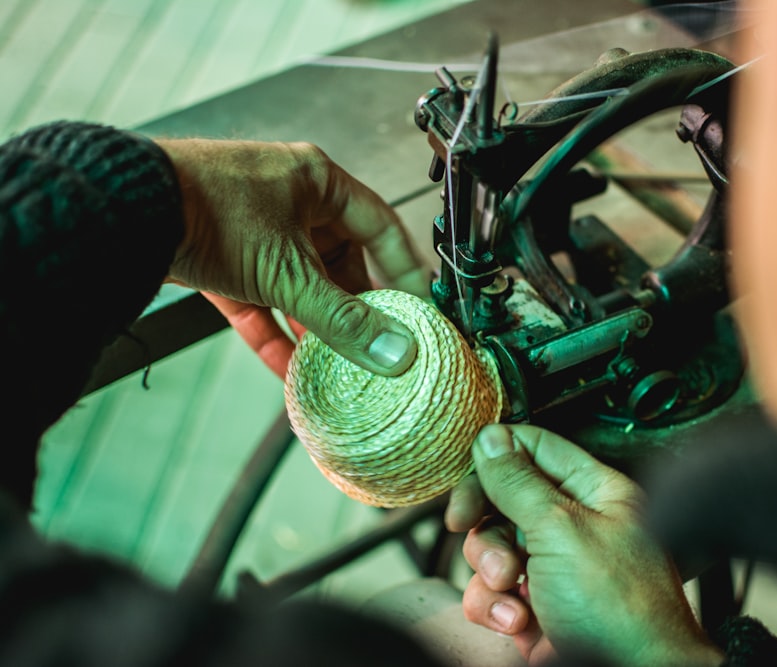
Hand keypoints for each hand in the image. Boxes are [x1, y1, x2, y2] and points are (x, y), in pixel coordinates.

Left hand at [156, 138, 429, 377]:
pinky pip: (261, 299)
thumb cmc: (207, 208)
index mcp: (318, 182)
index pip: (381, 228)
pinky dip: (274, 331)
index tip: (419, 309)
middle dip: (354, 310)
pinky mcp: (222, 257)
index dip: (404, 271)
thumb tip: (393, 349)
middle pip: (339, 263)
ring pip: (299, 285)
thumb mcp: (291, 272)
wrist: (125, 212)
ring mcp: (254, 228)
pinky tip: (287, 367)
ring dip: (313, 326)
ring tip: (335, 365)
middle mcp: (290, 200)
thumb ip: (344, 317)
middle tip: (375, 345)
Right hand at [455, 424, 723, 666]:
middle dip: (485, 520)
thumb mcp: (562, 530)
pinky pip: (492, 592)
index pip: (536, 448)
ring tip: (512, 587)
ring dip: (489, 569)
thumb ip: (518, 482)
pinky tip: (517, 620)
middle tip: (464, 524)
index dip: (498, 455)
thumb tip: (492, 438)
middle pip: (503, 498)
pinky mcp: (534, 607)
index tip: (470, 472)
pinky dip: (495, 605)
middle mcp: (574, 525)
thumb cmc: (619, 608)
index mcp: (594, 493)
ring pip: (491, 547)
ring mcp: (553, 568)